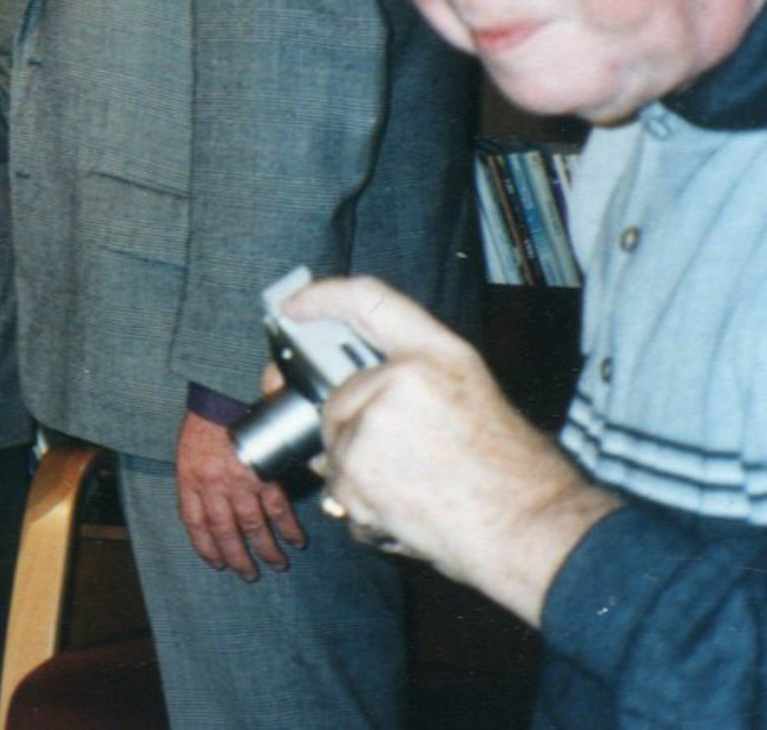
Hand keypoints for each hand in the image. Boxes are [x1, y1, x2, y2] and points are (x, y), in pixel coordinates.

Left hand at [177, 410, 305, 580]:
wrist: (224, 394)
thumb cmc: (205, 424)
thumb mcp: (187, 452)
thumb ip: (195, 483)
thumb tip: (205, 513)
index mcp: (190, 479)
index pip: (195, 524)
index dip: (206, 548)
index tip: (217, 565)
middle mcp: (214, 484)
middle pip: (225, 532)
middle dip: (238, 558)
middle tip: (249, 575)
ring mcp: (240, 480)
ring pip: (254, 526)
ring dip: (267, 550)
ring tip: (277, 565)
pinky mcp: (265, 473)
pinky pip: (278, 507)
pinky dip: (288, 527)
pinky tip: (295, 540)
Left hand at [286, 276, 621, 624]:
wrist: (533, 530)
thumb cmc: (516, 475)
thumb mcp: (473, 396)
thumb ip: (415, 383)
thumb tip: (350, 394)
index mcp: (439, 353)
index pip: (367, 299)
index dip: (323, 297)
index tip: (294, 307)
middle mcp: (400, 378)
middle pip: (338, 395)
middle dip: (350, 430)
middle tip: (394, 463)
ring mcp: (372, 421)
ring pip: (334, 445)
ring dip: (358, 473)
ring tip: (413, 489)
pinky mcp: (355, 465)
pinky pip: (335, 485)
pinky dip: (358, 504)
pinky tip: (403, 511)